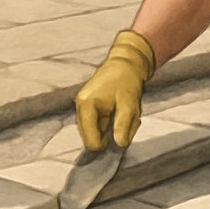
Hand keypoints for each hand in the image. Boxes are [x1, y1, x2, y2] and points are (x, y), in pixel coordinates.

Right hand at [74, 29, 155, 150]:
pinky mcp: (88, 109)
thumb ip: (123, 125)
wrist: (125, 63)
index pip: (91, 142)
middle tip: (127, 121)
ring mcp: (82, 108)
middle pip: (92, 139)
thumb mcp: (129, 104)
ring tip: (125, 114)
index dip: (108, 144)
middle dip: (111, 136)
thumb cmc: (127, 81)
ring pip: (96, 134)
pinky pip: (98, 126)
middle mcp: (80, 108)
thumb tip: (119, 145)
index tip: (122, 131)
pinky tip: (121, 113)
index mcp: (86, 106)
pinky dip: (111, 124)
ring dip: (113, 129)